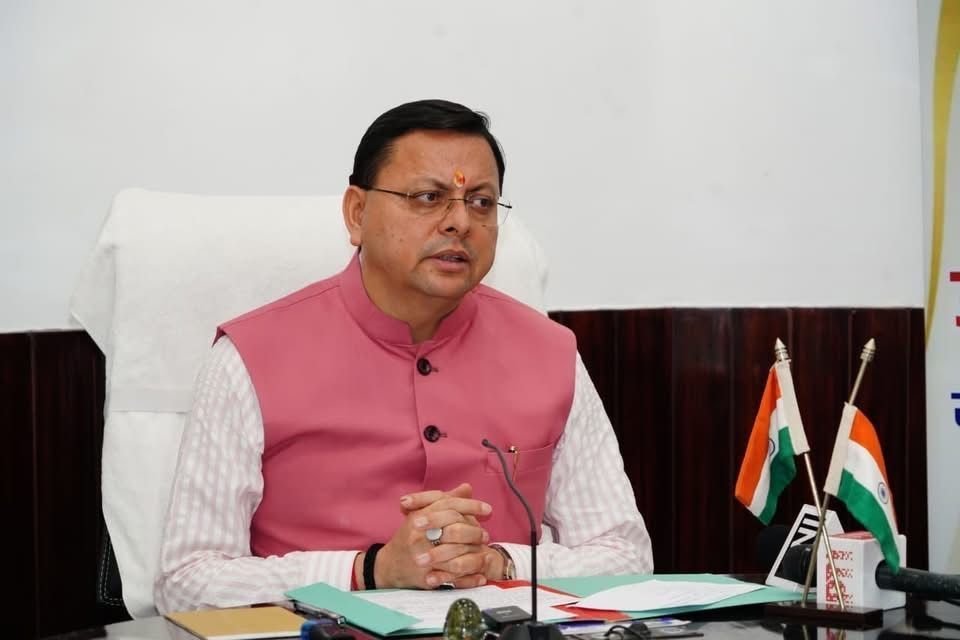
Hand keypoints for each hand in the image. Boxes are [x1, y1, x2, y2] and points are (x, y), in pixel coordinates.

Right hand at [374, 484, 493, 588]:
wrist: (389, 565)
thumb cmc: (409, 536)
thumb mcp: (423, 513)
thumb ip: (445, 501)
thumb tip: (467, 488)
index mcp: (419, 516)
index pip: (449, 506)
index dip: (471, 506)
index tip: (488, 510)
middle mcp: (419, 535)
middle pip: (454, 529)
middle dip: (474, 531)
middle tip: (485, 534)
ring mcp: (422, 556)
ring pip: (455, 554)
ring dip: (474, 553)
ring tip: (485, 551)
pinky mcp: (426, 576)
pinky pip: (453, 578)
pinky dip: (469, 579)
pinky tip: (481, 576)